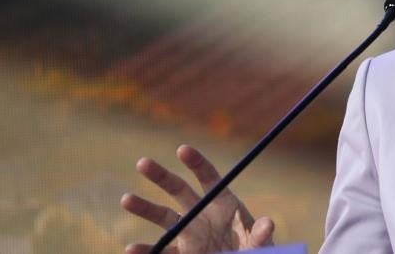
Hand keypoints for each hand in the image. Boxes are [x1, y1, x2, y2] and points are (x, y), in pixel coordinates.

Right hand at [121, 144, 274, 253]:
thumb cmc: (254, 252)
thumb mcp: (261, 244)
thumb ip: (261, 235)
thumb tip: (268, 224)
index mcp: (224, 203)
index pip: (208, 177)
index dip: (196, 162)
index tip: (182, 150)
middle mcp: (202, 213)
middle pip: (179, 190)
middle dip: (161, 176)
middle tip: (142, 163)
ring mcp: (189, 233)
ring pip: (163, 217)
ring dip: (145, 208)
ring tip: (126, 199)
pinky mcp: (181, 253)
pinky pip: (161, 250)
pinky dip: (146, 250)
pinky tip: (132, 248)